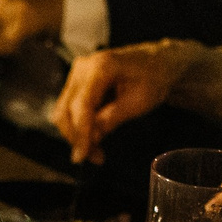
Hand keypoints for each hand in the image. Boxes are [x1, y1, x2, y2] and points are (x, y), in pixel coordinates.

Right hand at [55, 41, 193, 163]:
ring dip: (76, 135)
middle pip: (66, 110)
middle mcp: (83, 67)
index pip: (82, 105)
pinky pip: (69, 110)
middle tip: (96, 158)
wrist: (157, 62)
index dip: (81, 133)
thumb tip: (91, 139)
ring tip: (96, 152)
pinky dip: (78, 127)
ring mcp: (77, 73)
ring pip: (64, 112)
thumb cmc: (154, 79)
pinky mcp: (77, 82)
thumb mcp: (139, 101)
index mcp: (102, 66)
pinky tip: (94, 137)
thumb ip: (112, 118)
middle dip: (77, 138)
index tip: (82, 157)